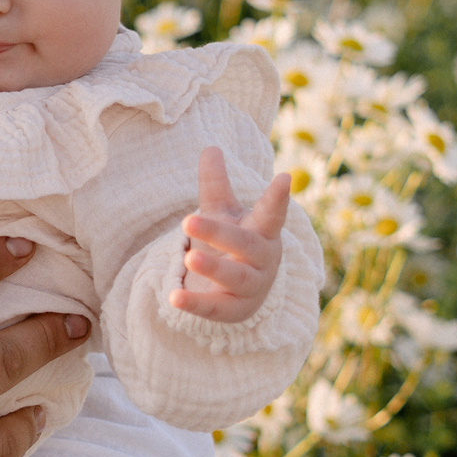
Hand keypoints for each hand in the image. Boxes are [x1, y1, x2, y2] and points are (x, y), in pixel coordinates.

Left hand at [172, 146, 289, 321]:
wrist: (243, 293)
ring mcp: (252, 286)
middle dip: (218, 232)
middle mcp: (262, 259)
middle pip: (244, 244)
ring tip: (189, 257)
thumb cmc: (235, 243)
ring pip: (235, 277)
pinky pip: (215, 308)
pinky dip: (195, 303)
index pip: (272, 213)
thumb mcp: (225, 213)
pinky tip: (173, 297)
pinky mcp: (235, 310)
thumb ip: (216, 185)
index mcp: (263, 231)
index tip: (283, 178)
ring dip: (213, 267)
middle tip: (188, 219)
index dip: (278, 197)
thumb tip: (210, 147)